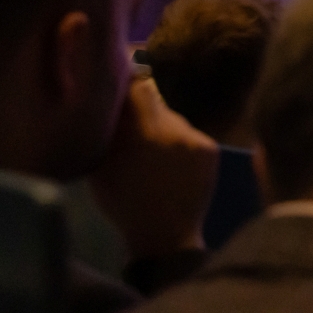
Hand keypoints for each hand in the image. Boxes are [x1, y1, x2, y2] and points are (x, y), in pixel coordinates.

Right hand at [88, 77, 220, 260]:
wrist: (166, 236)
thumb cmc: (124, 203)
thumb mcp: (101, 167)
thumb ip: (107, 131)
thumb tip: (107, 98)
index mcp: (144, 134)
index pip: (137, 87)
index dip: (127, 79)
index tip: (118, 77)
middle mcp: (174, 130)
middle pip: (155, 102)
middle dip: (142, 111)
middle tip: (132, 127)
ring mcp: (196, 138)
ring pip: (172, 119)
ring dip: (161, 129)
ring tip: (152, 154)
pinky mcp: (211, 148)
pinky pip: (189, 134)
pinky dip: (179, 143)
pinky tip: (172, 164)